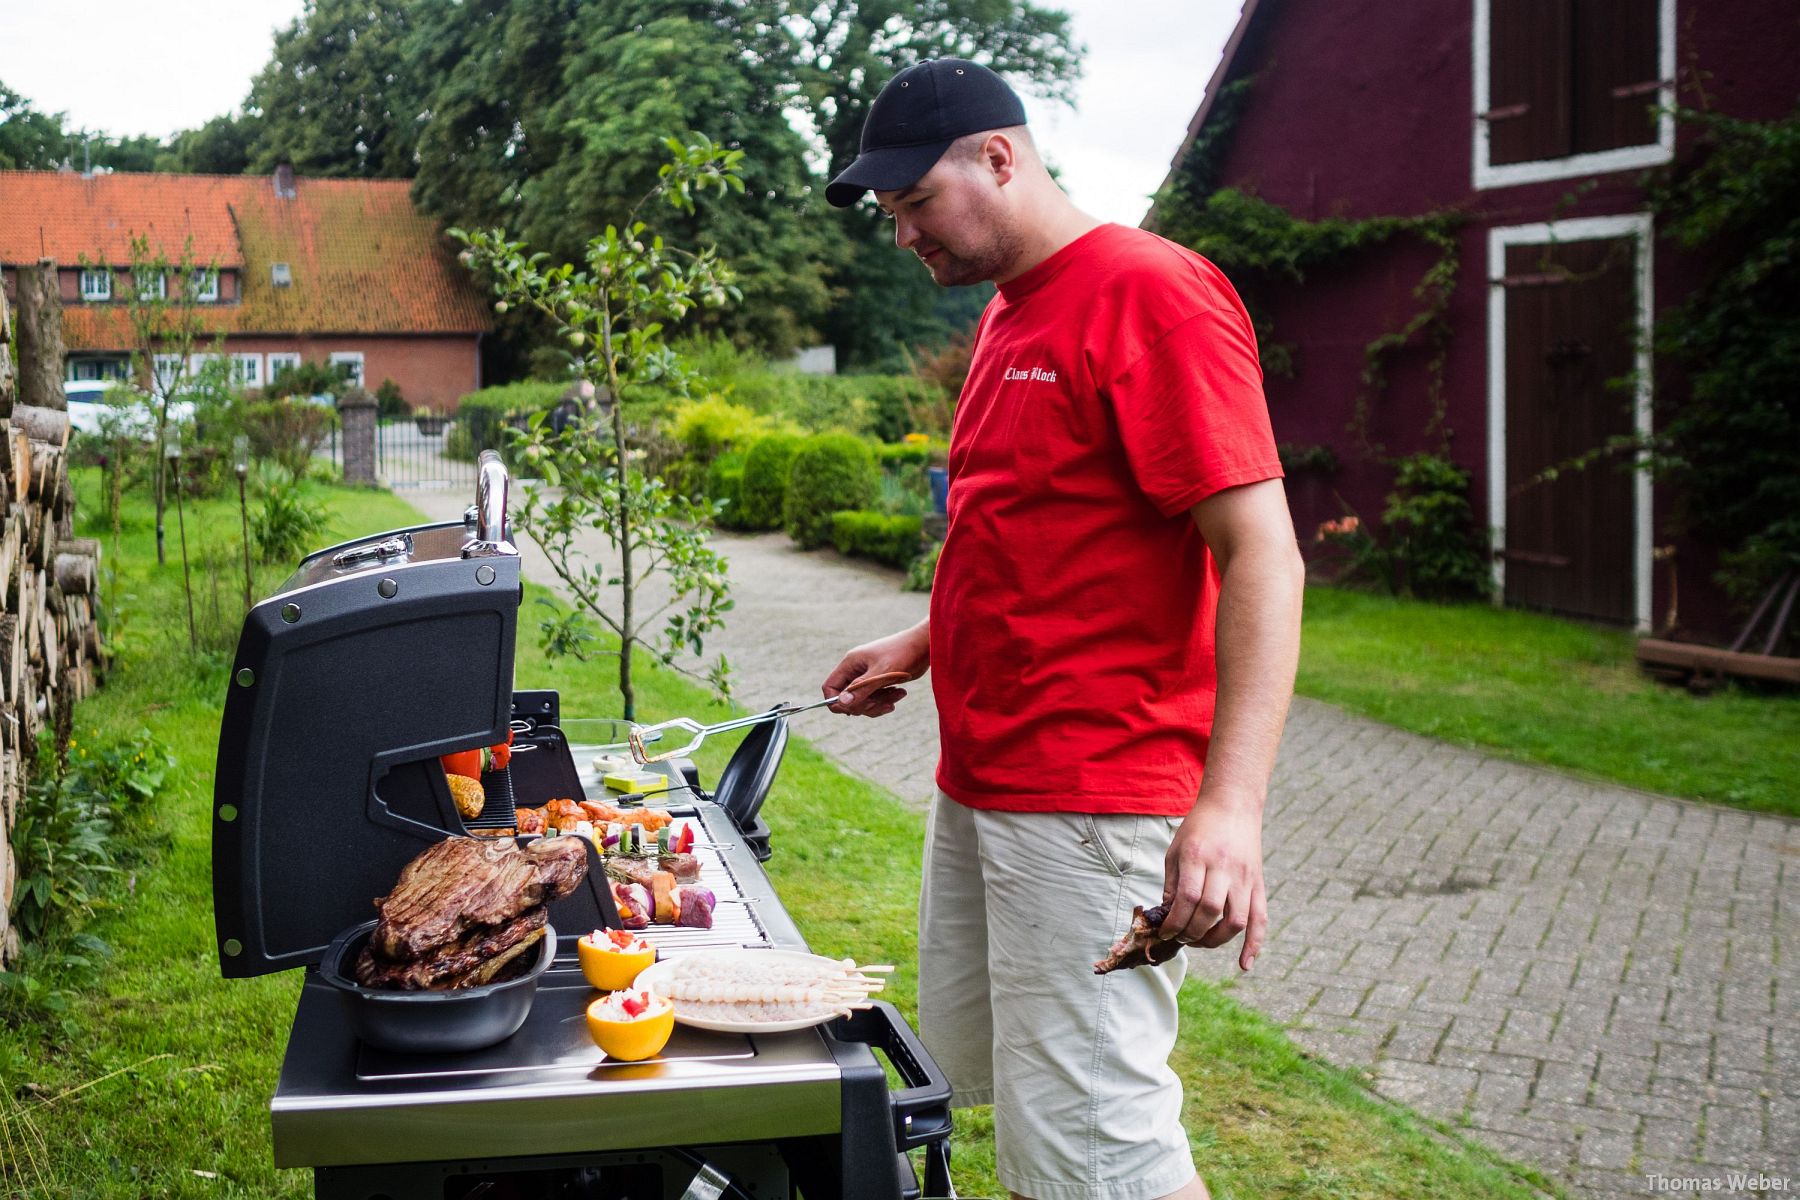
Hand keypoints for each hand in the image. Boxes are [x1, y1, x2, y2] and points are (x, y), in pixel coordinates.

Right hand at [821, 622, 928, 716]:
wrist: (924, 646)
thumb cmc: (903, 653)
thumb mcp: (881, 673)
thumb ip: (861, 688)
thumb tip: (841, 702)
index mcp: (851, 663)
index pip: (830, 686)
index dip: (837, 701)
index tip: (852, 709)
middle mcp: (856, 670)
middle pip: (847, 698)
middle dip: (864, 705)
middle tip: (881, 703)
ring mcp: (868, 676)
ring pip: (863, 701)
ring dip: (879, 703)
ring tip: (897, 695)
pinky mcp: (880, 681)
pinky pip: (876, 699)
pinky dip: (887, 700)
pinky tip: (901, 693)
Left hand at [1160, 796, 1267, 971]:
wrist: (1233, 805)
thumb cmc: (1198, 828)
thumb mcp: (1176, 850)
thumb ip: (1173, 885)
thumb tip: (1168, 918)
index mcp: (1197, 856)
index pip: (1187, 898)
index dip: (1175, 922)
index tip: (1165, 932)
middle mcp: (1224, 867)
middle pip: (1210, 911)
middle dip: (1192, 932)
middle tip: (1181, 936)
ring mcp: (1245, 877)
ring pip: (1236, 919)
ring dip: (1216, 940)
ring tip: (1200, 942)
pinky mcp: (1258, 883)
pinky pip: (1260, 918)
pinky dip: (1254, 944)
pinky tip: (1244, 964)